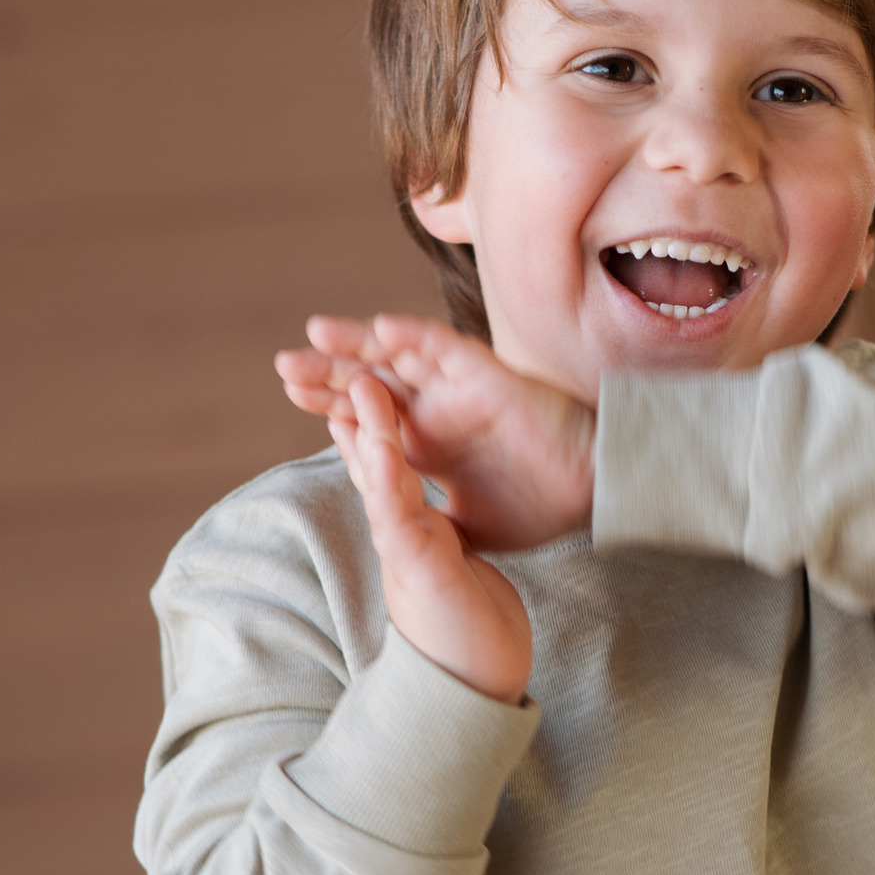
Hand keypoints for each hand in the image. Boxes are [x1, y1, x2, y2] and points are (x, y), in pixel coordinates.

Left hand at [276, 314, 595, 551]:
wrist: (589, 500)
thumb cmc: (538, 509)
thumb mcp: (465, 528)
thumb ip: (430, 524)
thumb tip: (403, 543)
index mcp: (429, 438)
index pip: (369, 413)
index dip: (331, 402)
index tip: (291, 394)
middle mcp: (439, 406)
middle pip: (372, 379)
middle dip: (328, 371)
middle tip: (285, 366)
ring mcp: (461, 388)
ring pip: (399, 355)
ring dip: (358, 342)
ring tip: (316, 333)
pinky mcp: (488, 377)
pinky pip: (445, 348)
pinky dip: (414, 337)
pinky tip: (381, 330)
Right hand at [332, 373, 531, 706]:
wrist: (477, 690)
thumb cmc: (471, 639)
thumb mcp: (455, 578)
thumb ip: (443, 550)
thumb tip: (442, 538)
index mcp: (411, 536)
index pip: (385, 472)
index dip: (370, 431)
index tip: (357, 393)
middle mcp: (398, 539)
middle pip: (369, 465)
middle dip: (349, 417)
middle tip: (322, 374)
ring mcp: (403, 551)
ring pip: (377, 479)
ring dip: (367, 429)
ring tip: (358, 384)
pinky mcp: (417, 564)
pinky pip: (398, 507)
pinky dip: (388, 470)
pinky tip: (383, 438)